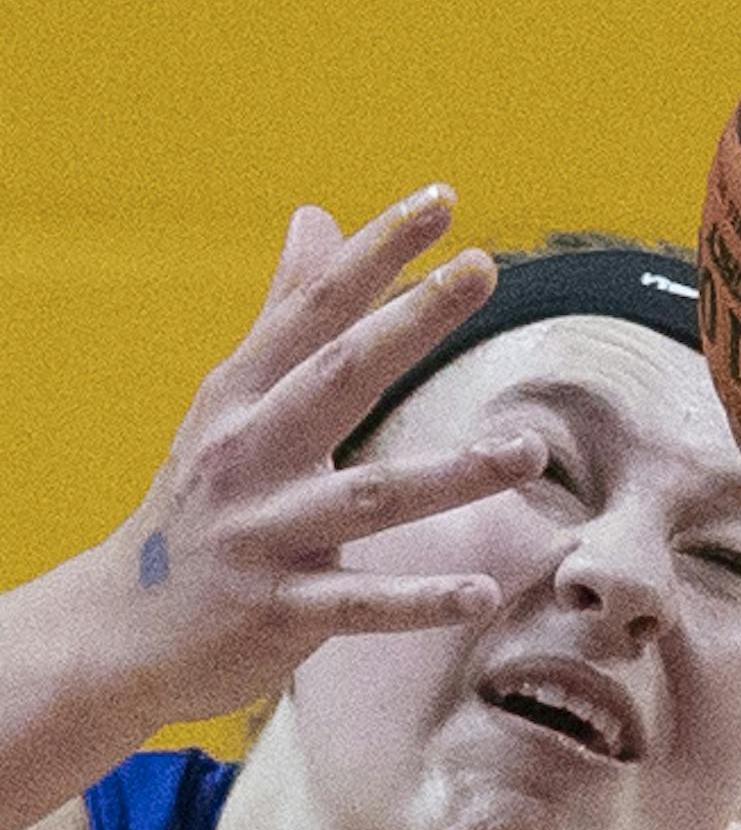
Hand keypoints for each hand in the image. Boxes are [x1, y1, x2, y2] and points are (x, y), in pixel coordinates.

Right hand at [107, 188, 543, 724]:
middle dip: (411, 320)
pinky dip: (422, 599)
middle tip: (483, 268)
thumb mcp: (230, 405)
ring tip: (531, 450)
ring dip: (455, 475)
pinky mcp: (281, 610)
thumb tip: (315, 217)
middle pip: (340, 375)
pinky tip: (484, 592)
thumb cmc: (200, 505)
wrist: (120, 630)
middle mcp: (250, 454)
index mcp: (242, 397)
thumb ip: (283, 316)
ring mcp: (265, 533)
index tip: (441, 200)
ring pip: (371, 496)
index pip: (314, 309)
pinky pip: (362, 603)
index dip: (375, 252)